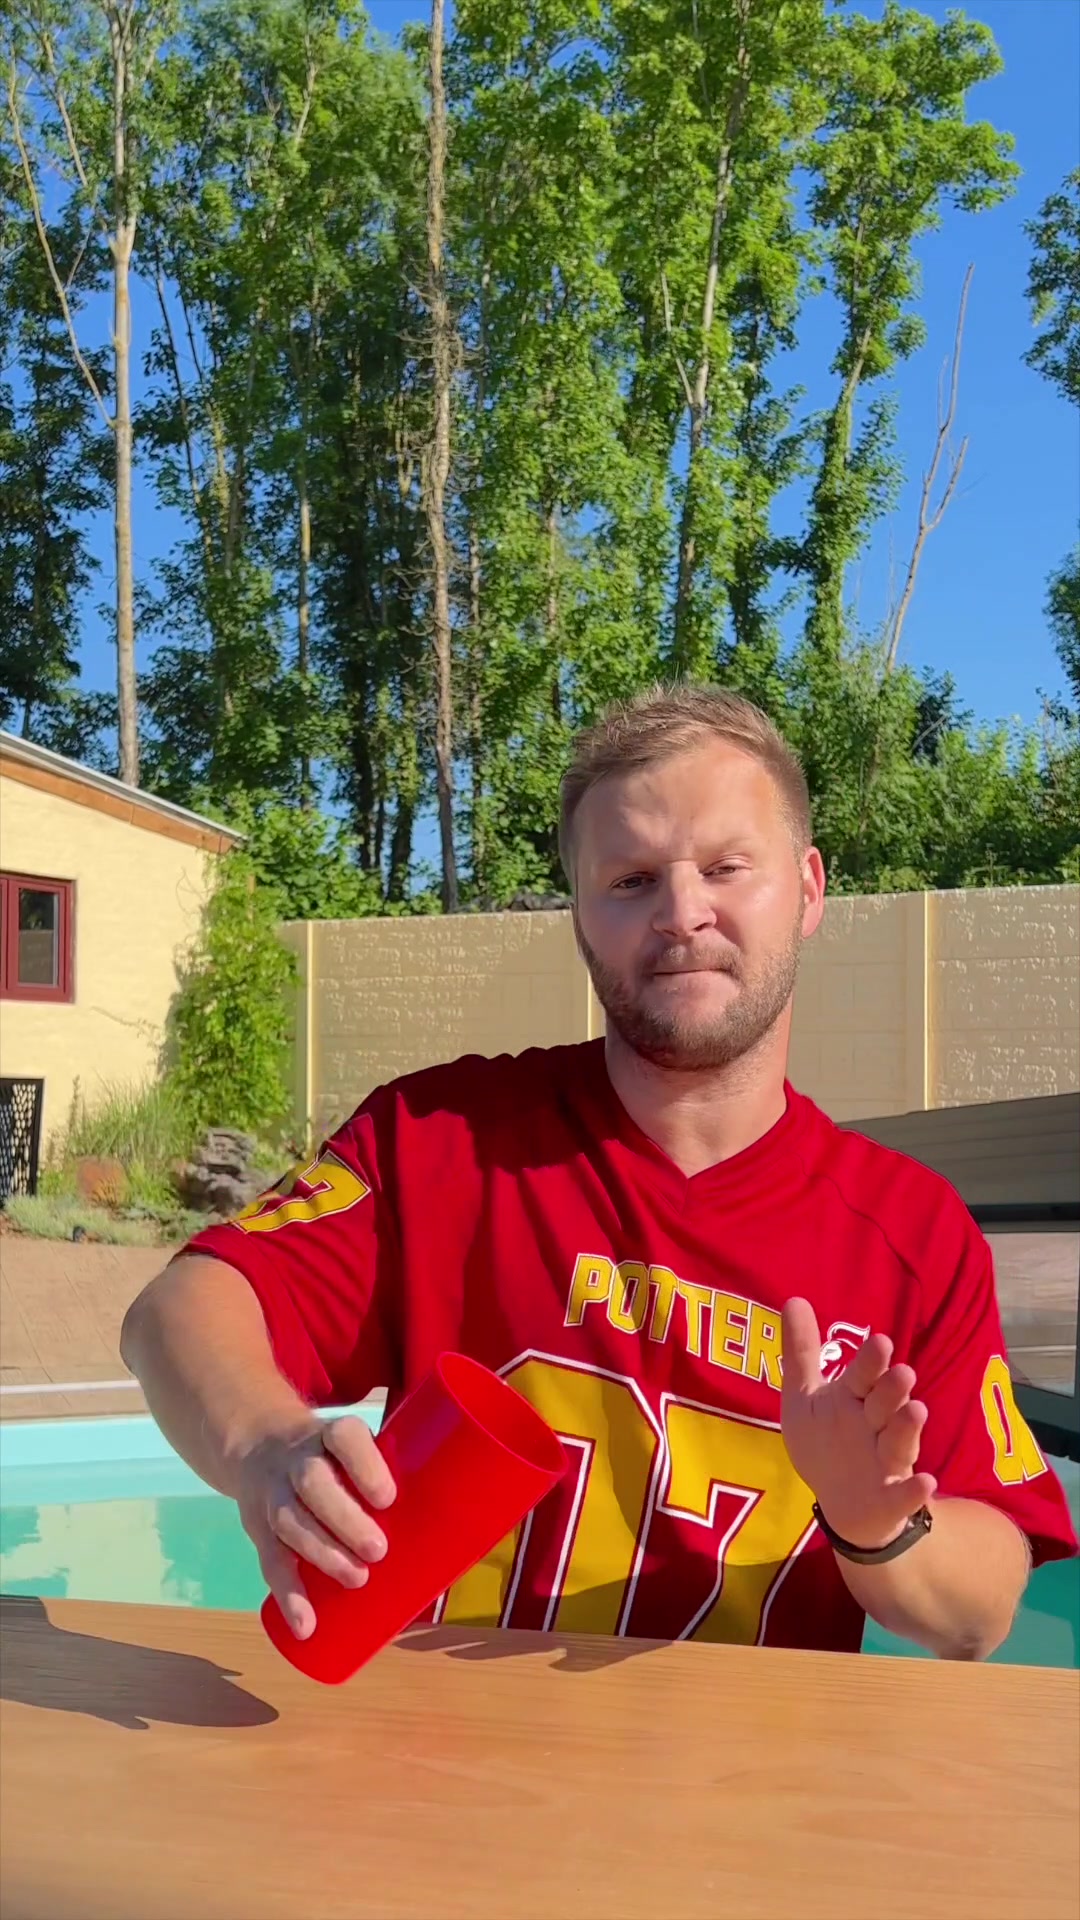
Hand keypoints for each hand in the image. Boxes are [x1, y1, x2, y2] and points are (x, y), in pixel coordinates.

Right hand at [234, 1416, 395, 1640]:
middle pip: (314, 1484)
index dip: (364, 1466)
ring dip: (322, 1554)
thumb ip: (392, 1479)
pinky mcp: (258, 1529)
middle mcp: (299, 1460)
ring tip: (357, 1579)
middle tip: (378, 1550)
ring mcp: (275, 1494)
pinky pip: (270, 1561)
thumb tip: (450, 1535)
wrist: (257, 1446)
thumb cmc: (332, 1459)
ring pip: (290, 1521)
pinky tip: (306, 1624)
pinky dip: (289, 1596)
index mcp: (332, 1436)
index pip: (344, 1438)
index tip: (387, 1498)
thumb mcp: (354, 1449)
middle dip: (345, 1519)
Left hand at [781, 1298, 936, 1550]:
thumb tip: (794, 1298)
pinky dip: (914, 1489)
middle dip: (892, 1389)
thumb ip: (802, 1352)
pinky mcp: (892, 1498)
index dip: (872, 1362)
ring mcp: (887, 1461)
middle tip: (902, 1372)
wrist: (845, 1504)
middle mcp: (876, 1425)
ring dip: (907, 1427)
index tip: (880, 1341)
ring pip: (899, 1441)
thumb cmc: (827, 1441)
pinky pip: (905, 1493)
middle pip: (885, 1404)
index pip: (863, 1376)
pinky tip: (925, 1482)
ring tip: (916, 1409)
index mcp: (854, 1399)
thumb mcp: (806, 1398)